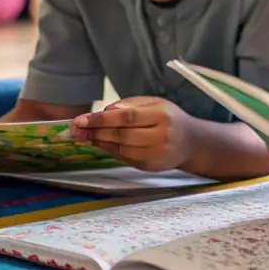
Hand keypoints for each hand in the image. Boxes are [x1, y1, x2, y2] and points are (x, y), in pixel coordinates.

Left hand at [72, 97, 195, 171]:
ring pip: (121, 149)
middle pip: (122, 135)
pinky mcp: (150, 166)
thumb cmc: (170, 118)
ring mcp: (155, 153)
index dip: (101, 119)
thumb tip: (105, 112)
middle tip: (77, 129)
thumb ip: (130, 104)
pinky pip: (125, 158)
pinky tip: (101, 143)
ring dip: (100, 142)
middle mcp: (160, 135)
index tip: (81, 119)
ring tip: (86, 136)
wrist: (191, 142)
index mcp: (161, 115)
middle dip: (96, 131)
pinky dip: (110, 150)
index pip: (126, 117)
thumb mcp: (155, 103)